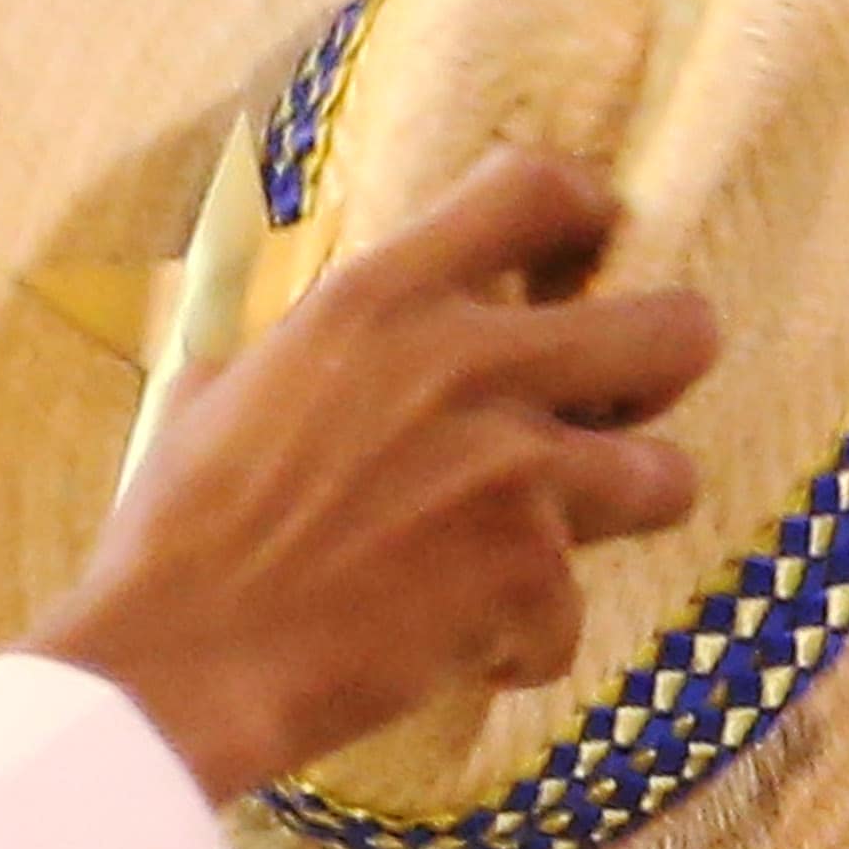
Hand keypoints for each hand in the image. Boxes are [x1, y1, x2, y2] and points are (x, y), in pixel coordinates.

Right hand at [18, 149, 718, 802]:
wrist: (177, 658)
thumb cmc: (179, 534)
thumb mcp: (225, 389)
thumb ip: (299, 350)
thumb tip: (302, 342)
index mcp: (379, 299)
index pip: (535, 189)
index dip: (587, 216)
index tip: (590, 251)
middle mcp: (463, 364)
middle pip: (672, 328)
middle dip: (667, 369)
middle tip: (627, 408)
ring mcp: (511, 470)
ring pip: (666, 478)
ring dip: (615, 521)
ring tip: (538, 554)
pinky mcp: (529, 574)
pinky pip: (572, 615)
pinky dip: (520, 646)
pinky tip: (451, 649)